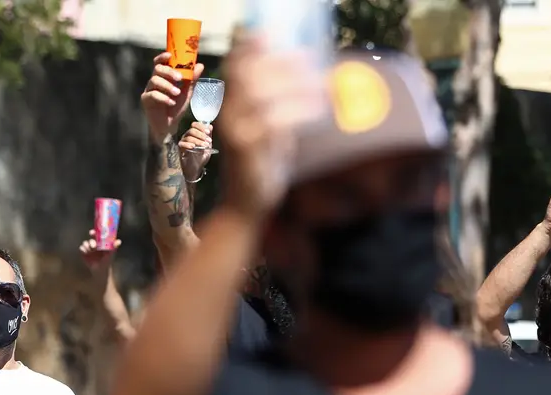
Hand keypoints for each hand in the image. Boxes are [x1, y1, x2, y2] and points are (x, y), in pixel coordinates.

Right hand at [79, 235, 118, 279]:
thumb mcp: (111, 253)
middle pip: (90, 236)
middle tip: (93, 240)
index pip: (97, 233)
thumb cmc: (107, 261)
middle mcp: (94, 243)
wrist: (101, 270)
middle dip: (91, 237)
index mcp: (100, 241)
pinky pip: (81, 248)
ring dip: (88, 245)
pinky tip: (87, 253)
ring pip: (85, 242)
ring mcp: (88, 248)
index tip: (94, 232)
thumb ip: (114, 247)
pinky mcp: (83, 253)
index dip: (95, 231)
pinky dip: (84, 249)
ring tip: (91, 250)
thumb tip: (119, 241)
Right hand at [141, 52, 205, 142]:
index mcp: (163, 77)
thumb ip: (192, 80)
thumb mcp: (187, 93)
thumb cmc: (176, 108)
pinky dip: (163, 98)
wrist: (169, 126)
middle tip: (179, 78)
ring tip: (177, 93)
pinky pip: (152, 94)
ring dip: (167, 86)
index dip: (162, 57)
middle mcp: (154, 82)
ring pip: (154, 81)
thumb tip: (200, 66)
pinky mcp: (146, 100)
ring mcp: (148, 90)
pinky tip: (171, 102)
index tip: (170, 55)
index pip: (160, 63)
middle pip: (157, 69)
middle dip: (169, 72)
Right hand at [179, 122, 213, 181]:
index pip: (195, 125)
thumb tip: (210, 126)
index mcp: (194, 134)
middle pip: (192, 130)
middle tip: (208, 141)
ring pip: (188, 137)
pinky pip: (181, 144)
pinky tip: (193, 147)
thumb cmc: (201, 157)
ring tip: (204, 146)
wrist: (196, 168)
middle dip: (201, 134)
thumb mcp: (208, 146)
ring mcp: (183, 142)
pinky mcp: (180, 149)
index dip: (201, 127)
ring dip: (198, 140)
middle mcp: (187, 136)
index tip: (208, 132)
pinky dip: (187, 144)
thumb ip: (208, 136)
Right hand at [220, 33, 326, 219]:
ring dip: (295, 83)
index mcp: (231, 106)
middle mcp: (228, 114)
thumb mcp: (270, 128)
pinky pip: (274, 120)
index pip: (236, 67)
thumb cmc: (261, 165)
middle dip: (281, 61)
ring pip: (261, 93)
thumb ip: (278, 104)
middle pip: (249, 74)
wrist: (245, 205)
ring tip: (322, 83)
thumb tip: (306, 76)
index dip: (251, 47)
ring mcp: (235, 131)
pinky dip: (299, 110)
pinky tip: (319, 109)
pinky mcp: (247, 148)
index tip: (273, 35)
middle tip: (311, 57)